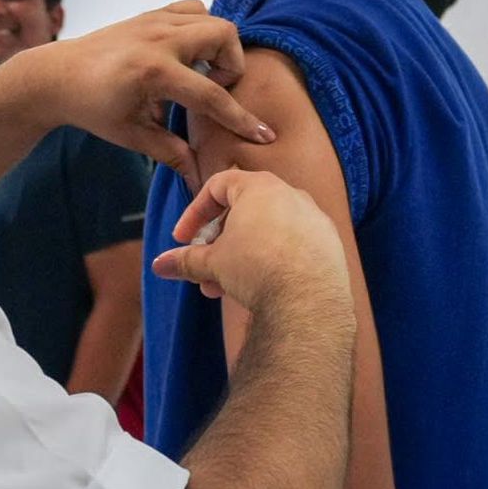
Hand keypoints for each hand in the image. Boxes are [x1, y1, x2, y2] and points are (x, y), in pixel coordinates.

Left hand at [16, 0, 273, 186]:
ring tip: (203, 71)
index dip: (241, 119)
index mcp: (153, 73)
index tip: (264, 135)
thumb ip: (169, 152)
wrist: (57, 76)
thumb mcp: (131, 135)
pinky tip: (189, 54)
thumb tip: (200, 179)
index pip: (211, 95)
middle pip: (224, 35)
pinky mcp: (150, 14)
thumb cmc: (92, 108)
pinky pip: (192, 10)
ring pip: (211, 17)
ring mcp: (154, 21)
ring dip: (218, 44)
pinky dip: (201, 28)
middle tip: (217, 87)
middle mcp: (158, 40)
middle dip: (233, 63)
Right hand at [152, 168, 349, 310]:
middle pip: (242, 211)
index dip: (194, 212)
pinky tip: (261, 286)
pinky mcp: (329, 243)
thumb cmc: (256, 269)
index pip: (217, 186)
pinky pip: (292, 244)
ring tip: (224, 287)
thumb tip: (158, 266)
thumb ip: (185, 259)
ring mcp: (313, 218)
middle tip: (204, 269)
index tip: (182, 238)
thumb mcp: (213, 263)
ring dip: (241, 255)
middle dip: (217, 243)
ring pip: (267, 230)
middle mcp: (290, 194)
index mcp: (259, 187)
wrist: (308, 302)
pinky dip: (271, 259)